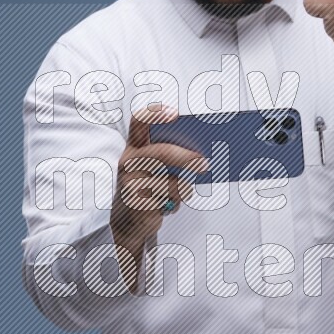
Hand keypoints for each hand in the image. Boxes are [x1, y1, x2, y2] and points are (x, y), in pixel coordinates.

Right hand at [110, 104, 207, 288]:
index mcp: (134, 146)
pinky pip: (169, 200)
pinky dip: (175, 204)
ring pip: (171, 181)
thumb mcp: (154, 169)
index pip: (139, 121)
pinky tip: (166, 205)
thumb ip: (170, 156)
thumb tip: (201, 154)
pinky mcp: (137, 200)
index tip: (175, 114)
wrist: (129, 219)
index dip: (155, 113)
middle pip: (163, 152)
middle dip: (187, 158)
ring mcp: (131, 181)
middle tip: (204, 163)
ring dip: (183, 189)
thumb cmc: (148, 187)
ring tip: (182, 192)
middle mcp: (129, 160)